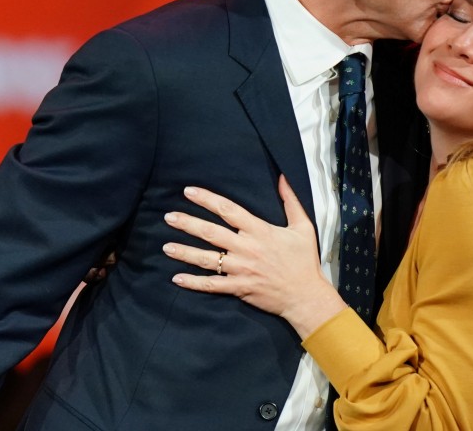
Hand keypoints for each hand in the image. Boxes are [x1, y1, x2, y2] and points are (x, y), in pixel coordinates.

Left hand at [163, 176, 345, 337]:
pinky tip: (177, 278)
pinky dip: (194, 282)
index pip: (228, 210)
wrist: (306, 296)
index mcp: (260, 230)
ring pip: (207, 259)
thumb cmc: (304, 261)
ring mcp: (241, 270)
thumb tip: (283, 177)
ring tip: (166, 247)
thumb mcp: (303, 227)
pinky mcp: (239, 288)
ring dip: (185, 252)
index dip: (207, 199)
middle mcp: (247, 248)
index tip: (188, 192)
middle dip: (188, 223)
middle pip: (211, 233)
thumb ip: (291, 201)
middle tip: (168, 217)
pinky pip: (212, 285)